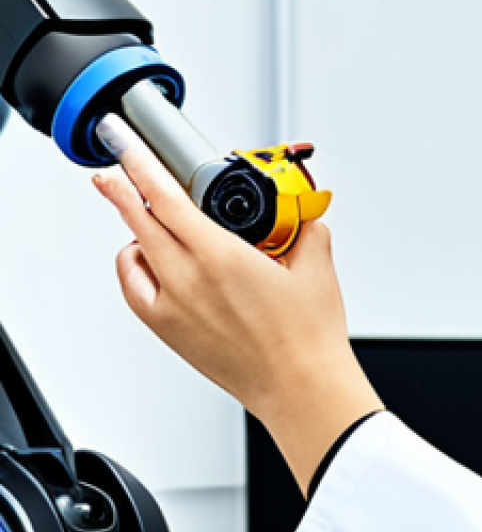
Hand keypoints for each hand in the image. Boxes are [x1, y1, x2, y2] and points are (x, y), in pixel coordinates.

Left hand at [93, 115, 382, 492]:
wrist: (300, 388)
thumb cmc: (307, 340)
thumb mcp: (317, 270)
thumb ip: (306, 232)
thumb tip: (306, 220)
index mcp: (220, 256)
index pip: (164, 196)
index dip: (137, 163)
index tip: (122, 143)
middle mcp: (188, 280)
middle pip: (138, 219)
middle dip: (122, 187)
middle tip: (115, 167)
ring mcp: (174, 307)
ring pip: (132, 254)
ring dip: (135, 231)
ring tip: (149, 223)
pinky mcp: (171, 332)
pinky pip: (135, 291)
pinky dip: (135, 269)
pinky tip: (149, 264)